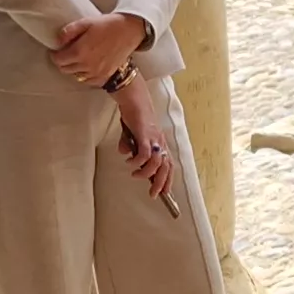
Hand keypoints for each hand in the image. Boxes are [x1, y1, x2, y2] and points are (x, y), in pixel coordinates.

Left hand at [50, 12, 149, 85]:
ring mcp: (96, 73)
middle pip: (65, 69)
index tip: (56, 51)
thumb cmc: (107, 25)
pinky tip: (88, 64)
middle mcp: (87, 65)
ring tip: (79, 58)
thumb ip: (69, 31)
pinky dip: (85, 74)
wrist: (129, 31)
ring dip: (74, 68)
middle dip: (63, 62)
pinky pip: (88, 80)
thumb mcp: (85, 22)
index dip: (55, 55)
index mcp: (79, 51)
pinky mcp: (105, 76)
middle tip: (66, 54)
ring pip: (76, 75)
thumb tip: (58, 41)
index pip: (58, 60)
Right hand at [112, 79, 177, 202]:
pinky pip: (144, 154)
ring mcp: (154, 139)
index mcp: (160, 143)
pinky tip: (129, 162)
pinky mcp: (145, 135)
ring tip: (135, 175)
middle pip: (166, 167)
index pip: (169, 165)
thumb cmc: (134, 115)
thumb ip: (129, 145)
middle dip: (161, 183)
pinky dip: (137, 162)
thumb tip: (125, 154)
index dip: (168, 179)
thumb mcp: (132, 134)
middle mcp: (160, 142)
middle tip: (153, 194)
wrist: (133, 98)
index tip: (164, 193)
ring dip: (146, 173)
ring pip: (156, 163)